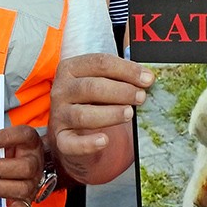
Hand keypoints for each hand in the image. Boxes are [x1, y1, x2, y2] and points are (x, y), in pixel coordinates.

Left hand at [0, 125, 43, 206]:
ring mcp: (32, 183)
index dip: (7, 138)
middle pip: (26, 167)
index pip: (24, 136)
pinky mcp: (26, 201)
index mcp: (31, 143)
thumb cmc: (15, 149)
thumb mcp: (8, 138)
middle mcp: (35, 163)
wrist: (31, 163)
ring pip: (22, 189)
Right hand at [49, 53, 152, 182]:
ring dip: (109, 114)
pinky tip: (104, 141)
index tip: (148, 78)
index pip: (99, 63)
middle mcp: (62, 90)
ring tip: (129, 114)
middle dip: (120, 91)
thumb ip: (122, 73)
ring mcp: (59, 115)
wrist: (75, 129)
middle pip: (91, 87)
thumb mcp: (103, 80)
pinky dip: (87, 143)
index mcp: (71, 69)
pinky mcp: (61, 139)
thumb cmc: (94, 100)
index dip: (126, 70)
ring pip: (83, 115)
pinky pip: (71, 143)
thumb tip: (147, 74)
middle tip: (141, 97)